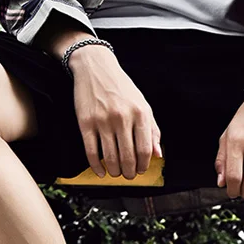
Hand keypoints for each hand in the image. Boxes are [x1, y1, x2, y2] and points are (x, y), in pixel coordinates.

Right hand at [70, 44, 161, 178]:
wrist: (95, 67)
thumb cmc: (121, 88)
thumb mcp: (143, 105)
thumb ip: (152, 130)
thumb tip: (158, 155)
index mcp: (140, 114)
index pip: (145, 149)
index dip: (143, 165)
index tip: (140, 170)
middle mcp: (122, 117)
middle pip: (128, 157)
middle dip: (129, 172)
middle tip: (128, 175)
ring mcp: (103, 121)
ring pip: (110, 158)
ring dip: (115, 171)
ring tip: (116, 172)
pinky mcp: (85, 122)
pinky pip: (91, 152)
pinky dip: (97, 166)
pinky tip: (101, 171)